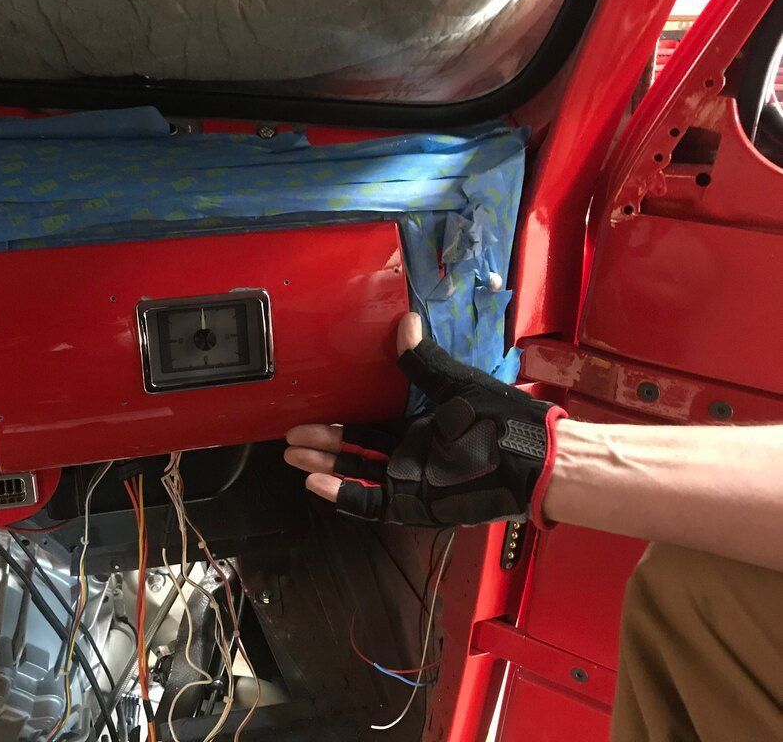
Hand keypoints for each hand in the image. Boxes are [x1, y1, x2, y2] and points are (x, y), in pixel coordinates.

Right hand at [285, 313, 566, 527]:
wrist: (535, 457)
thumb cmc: (502, 419)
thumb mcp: (457, 385)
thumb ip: (424, 361)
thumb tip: (405, 322)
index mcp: (418, 429)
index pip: (368, 429)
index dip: (337, 424)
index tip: (310, 415)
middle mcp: (411, 457)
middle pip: (355, 453)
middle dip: (322, 445)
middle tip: (291, 437)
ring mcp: (413, 483)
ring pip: (357, 477)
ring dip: (325, 467)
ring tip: (294, 454)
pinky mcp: (417, 504)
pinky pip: (374, 503)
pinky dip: (344, 496)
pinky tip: (317, 482)